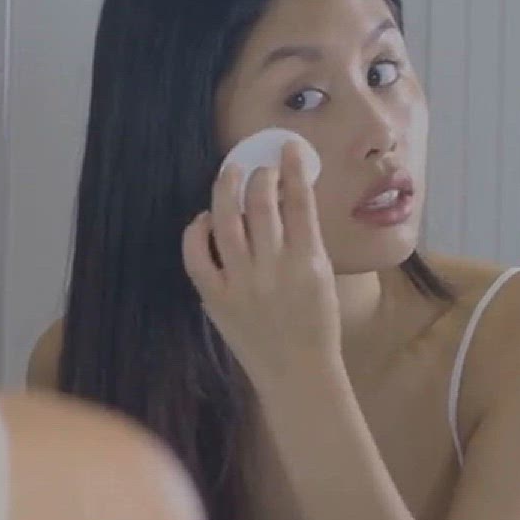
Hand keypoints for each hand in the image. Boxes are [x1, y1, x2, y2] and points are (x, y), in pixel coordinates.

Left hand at [181, 139, 342, 393]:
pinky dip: (197, 232)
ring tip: (230, 174)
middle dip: (260, 176)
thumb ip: (304, 241)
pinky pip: (197, 257)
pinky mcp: (216, 299)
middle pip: (261, 205)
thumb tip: (286, 200)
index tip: (287, 147)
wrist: (298, 372)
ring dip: (227, 192)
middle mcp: (274, 268)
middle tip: (259, 166)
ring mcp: (242, 284)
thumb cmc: (315, 324)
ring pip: (227, 223)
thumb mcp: (322, 278)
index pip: (299, 202)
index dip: (292, 169)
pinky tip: (204, 219)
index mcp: (308, 261)